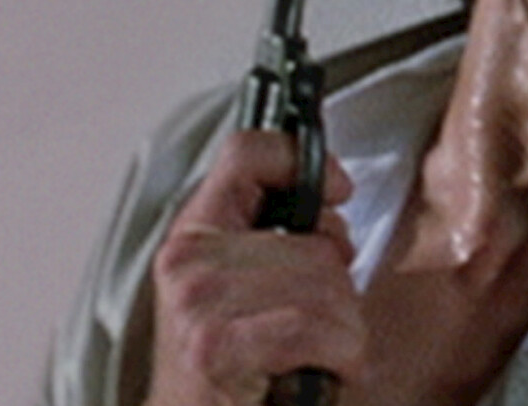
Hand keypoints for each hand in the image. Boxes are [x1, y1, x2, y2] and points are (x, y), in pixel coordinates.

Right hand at [145, 132, 361, 405]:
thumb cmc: (239, 369)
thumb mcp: (252, 287)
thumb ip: (281, 235)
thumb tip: (335, 193)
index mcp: (194, 235)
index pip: (246, 154)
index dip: (302, 161)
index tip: (338, 190)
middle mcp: (187, 261)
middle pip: (319, 242)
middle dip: (336, 291)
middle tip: (308, 331)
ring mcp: (196, 302)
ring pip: (328, 286)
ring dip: (340, 331)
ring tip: (307, 356)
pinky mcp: (215, 346)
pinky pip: (317, 329)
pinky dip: (339, 357)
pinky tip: (315, 373)